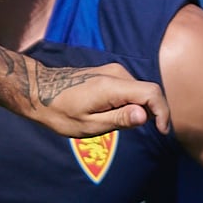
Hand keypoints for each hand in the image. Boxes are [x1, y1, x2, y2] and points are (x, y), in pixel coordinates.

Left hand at [27, 58, 172, 137]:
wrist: (40, 91)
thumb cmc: (60, 112)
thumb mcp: (88, 125)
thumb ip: (118, 119)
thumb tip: (145, 116)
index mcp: (112, 86)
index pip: (152, 93)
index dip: (163, 112)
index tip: (162, 131)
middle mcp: (117, 73)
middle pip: (148, 92)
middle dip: (152, 113)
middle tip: (140, 131)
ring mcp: (113, 70)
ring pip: (140, 91)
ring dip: (138, 108)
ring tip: (114, 123)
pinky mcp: (110, 73)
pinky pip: (129, 89)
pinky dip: (130, 102)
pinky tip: (111, 114)